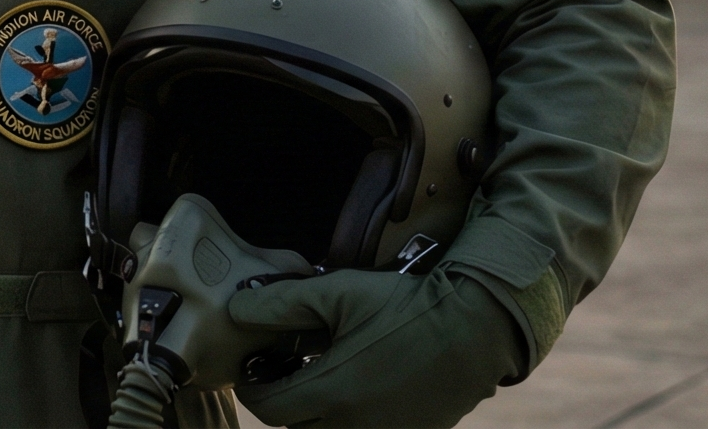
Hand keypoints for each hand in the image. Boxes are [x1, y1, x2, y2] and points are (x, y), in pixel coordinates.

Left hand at [225, 267, 522, 427]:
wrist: (473, 328)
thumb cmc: (403, 306)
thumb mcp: (337, 292)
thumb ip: (280, 303)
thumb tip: (234, 309)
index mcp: (332, 392)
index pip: (267, 408)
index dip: (251, 387)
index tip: (252, 369)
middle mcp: (355, 425)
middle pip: (294, 425)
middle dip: (281, 400)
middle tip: (283, 370)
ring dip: (313, 412)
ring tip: (317, 378)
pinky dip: (346, 418)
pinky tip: (354, 388)